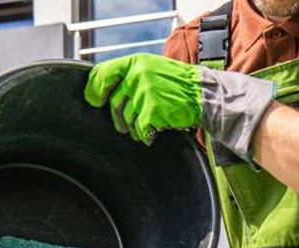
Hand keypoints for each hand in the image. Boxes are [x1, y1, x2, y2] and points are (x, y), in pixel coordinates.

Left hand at [84, 53, 273, 159]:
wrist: (205, 95)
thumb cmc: (179, 85)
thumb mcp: (153, 70)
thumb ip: (130, 76)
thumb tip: (100, 91)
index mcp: (136, 62)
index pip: (102, 74)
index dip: (94, 89)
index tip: (94, 100)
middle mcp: (138, 75)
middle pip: (114, 102)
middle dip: (118, 117)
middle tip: (123, 125)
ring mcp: (145, 93)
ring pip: (127, 119)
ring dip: (135, 128)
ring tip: (148, 126)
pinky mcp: (153, 111)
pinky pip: (141, 129)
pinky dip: (146, 135)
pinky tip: (156, 132)